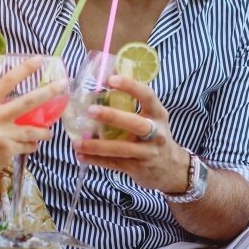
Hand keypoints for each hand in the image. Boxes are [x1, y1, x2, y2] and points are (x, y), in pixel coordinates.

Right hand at [0, 56, 67, 188]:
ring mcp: (2, 134)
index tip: (39, 60)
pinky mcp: (8, 150)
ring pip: (33, 129)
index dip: (23, 70)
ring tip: (50, 133)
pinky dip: (31, 146)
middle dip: (48, 91)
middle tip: (63, 84)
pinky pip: (27, 145)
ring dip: (45, 131)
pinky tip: (32, 146)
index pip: (6, 83)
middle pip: (28, 101)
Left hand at [72, 75, 189, 193]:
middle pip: (135, 124)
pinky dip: (96, 160)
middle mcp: (156, 133)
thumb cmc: (155, 136)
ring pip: (121, 149)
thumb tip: (105, 82)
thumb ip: (134, 105)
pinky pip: (114, 163)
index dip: (131, 87)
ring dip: (97, 146)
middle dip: (113, 117)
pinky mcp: (138, 168)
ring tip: (76, 142)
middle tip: (91, 110)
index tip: (111, 80)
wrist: (172, 169)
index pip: (148, 96)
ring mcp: (148, 152)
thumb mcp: (152, 118)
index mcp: (158, 114)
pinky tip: (81, 155)